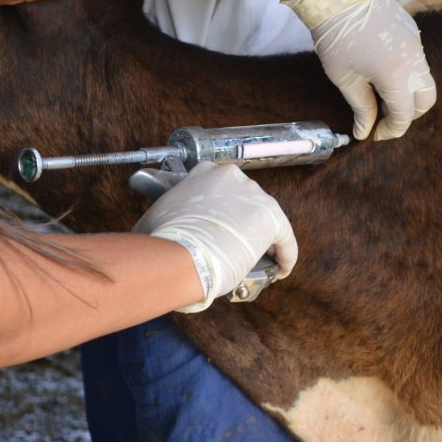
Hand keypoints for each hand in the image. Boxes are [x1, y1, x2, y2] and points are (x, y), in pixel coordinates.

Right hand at [133, 163, 296, 312]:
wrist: (177, 256)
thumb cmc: (161, 242)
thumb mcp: (156, 216)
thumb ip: (166, 215)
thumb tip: (156, 231)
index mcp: (204, 172)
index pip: (221, 189)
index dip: (222, 212)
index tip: (220, 230)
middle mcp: (231, 176)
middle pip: (245, 201)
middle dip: (241, 224)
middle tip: (234, 249)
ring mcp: (253, 194)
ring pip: (264, 219)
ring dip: (262, 240)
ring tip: (256, 263)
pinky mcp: (272, 217)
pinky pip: (285, 238)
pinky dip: (285, 254)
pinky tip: (280, 270)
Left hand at [284, 0, 436, 140]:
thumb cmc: (335, 37)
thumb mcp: (345, 79)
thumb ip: (361, 107)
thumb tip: (364, 132)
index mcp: (396, 75)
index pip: (404, 115)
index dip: (391, 130)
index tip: (376, 134)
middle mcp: (413, 59)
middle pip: (426, 100)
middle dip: (408, 114)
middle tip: (385, 117)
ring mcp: (416, 42)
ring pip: (423, 78)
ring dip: (407, 92)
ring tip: (380, 93)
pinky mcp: (412, 29)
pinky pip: (417, 58)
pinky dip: (406, 72)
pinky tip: (381, 68)